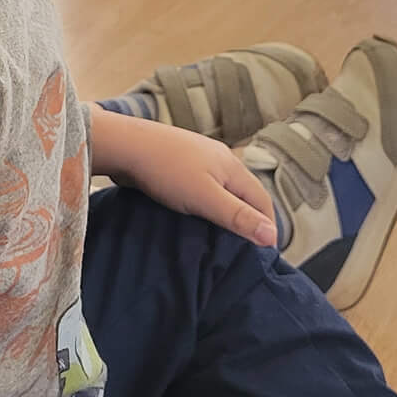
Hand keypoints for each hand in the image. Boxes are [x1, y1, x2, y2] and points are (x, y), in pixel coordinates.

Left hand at [89, 109, 276, 245]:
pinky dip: (205, 202)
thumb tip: (272, 235)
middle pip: (244, 193)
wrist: (124, 145)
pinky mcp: (179, 162)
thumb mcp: (206, 198)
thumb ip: (238, 216)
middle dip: (248, 218)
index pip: (262, 200)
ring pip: (222, 189)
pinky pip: (201, 186)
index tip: (265, 252)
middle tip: (244, 247)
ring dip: (225, 210)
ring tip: (219, 235)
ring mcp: (199, 158)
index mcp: (233, 167)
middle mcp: (220, 159)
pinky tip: (193, 214)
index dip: (267, 226)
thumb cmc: (166, 171)